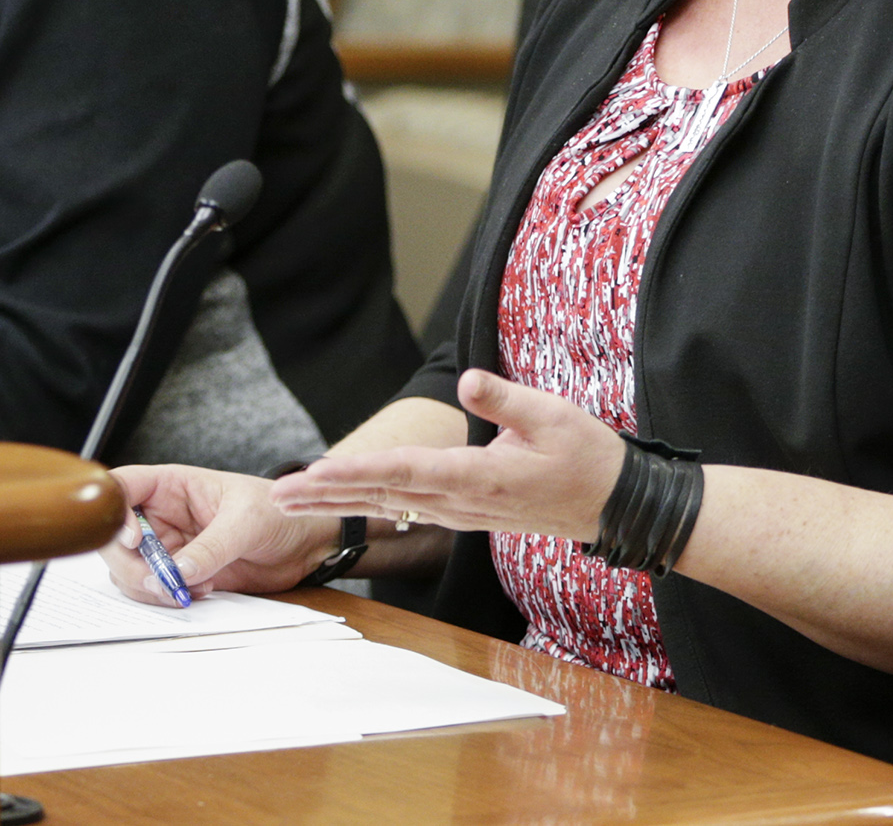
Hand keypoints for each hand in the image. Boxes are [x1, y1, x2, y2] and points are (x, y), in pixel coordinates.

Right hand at [105, 464, 341, 604]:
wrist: (303, 543)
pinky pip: (153, 591)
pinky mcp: (180, 575)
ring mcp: (168, 548)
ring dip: (150, 587)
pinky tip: (200, 592)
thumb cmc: (278, 513)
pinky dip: (167, 598)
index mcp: (172, 486)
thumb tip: (178, 571)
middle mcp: (162, 516)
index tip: (133, 540)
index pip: (123, 487)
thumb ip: (213, 546)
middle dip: (131, 566)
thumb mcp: (248, 521)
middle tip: (162, 582)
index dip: (115, 512)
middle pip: (116, 539)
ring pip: (129, 570)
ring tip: (190, 588)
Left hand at [271, 369, 623, 541]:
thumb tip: (466, 379)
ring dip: (338, 502)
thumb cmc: (587, 457)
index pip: (403, 472)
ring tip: (292, 499)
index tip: (315, 473)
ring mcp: (460, 512)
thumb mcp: (553, 416)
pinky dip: (367, 503)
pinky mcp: (464, 512)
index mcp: (477, 478)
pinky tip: (343, 500)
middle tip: (276, 493)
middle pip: (380, 496)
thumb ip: (506, 398)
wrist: (615, 505)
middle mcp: (460, 502)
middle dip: (326, 495)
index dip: (356, 472)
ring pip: (387, 505)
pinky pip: (405, 508)